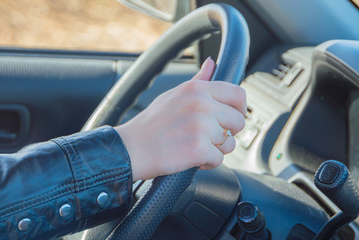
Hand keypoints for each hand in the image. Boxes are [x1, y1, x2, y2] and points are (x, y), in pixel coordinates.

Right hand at [115, 58, 246, 180]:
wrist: (130, 149)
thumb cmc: (151, 124)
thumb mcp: (173, 95)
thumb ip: (198, 80)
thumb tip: (212, 64)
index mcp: (197, 89)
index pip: (238, 94)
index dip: (240, 109)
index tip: (232, 118)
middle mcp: (202, 104)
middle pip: (238, 121)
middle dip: (227, 133)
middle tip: (209, 136)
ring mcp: (201, 127)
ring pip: (230, 143)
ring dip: (216, 150)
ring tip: (195, 146)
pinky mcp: (199, 149)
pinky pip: (219, 160)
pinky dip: (207, 163)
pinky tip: (191, 158)